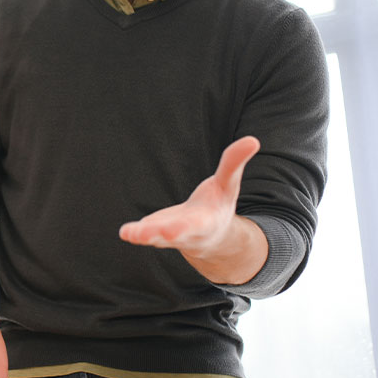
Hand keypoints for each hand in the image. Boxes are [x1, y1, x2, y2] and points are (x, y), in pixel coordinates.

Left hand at [118, 136, 265, 282]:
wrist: (211, 235)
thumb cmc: (218, 205)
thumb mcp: (228, 184)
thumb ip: (234, 163)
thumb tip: (253, 140)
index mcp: (206, 221)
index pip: (196, 224)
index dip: (185, 227)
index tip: (172, 228)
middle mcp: (187, 233)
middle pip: (174, 234)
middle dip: (163, 234)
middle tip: (149, 234)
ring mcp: (169, 237)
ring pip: (155, 238)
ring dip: (143, 235)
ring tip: (128, 233)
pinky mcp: (155, 234)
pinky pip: (145, 236)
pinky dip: (135, 234)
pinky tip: (124, 232)